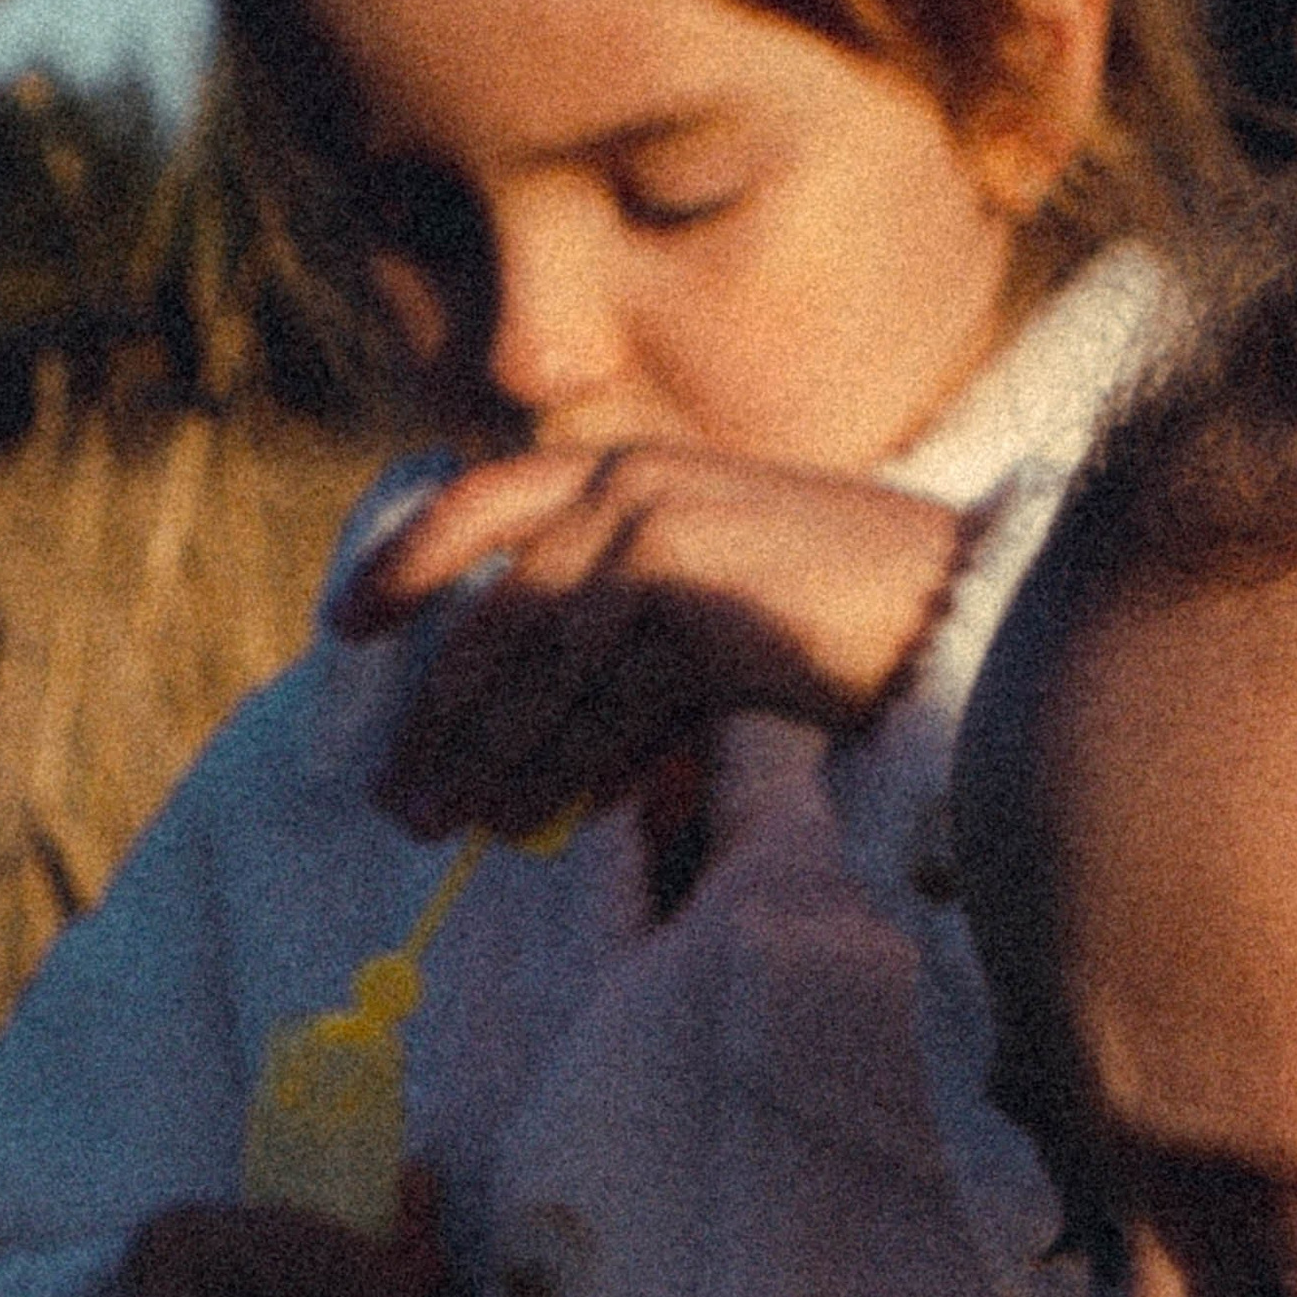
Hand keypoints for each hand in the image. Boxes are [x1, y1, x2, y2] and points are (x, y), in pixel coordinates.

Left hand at [335, 443, 966, 839]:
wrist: (951, 609)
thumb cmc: (834, 615)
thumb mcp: (705, 607)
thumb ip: (621, 648)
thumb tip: (543, 764)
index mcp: (624, 468)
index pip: (484, 501)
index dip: (407, 560)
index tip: (346, 625)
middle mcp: (631, 488)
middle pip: (500, 611)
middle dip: (441, 717)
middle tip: (396, 797)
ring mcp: (667, 540)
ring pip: (545, 668)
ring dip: (495, 760)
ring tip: (453, 828)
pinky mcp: (702, 604)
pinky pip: (610, 702)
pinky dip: (569, 768)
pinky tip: (537, 819)